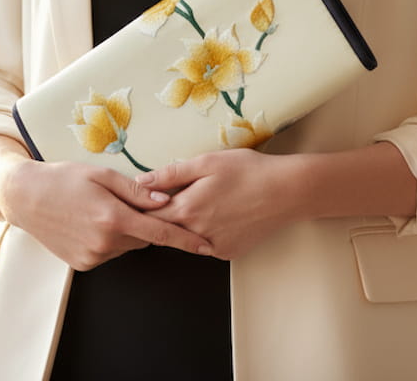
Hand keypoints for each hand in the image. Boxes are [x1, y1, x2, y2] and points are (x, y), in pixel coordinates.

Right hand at [0, 159, 213, 270]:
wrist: (26, 197)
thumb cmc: (62, 178)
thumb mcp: (100, 174)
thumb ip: (135, 190)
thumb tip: (165, 200)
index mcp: (113, 218)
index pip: (160, 233)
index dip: (186, 240)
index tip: (206, 246)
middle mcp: (105, 242)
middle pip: (143, 238)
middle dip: (142, 222)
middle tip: (124, 201)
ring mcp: (93, 256)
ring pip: (126, 246)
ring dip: (124, 231)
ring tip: (100, 208)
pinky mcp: (83, 264)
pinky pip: (108, 252)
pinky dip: (108, 239)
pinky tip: (89, 222)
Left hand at [139, 149, 297, 259]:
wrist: (287, 191)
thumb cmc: (246, 170)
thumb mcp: (205, 162)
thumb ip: (170, 174)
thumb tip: (140, 181)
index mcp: (187, 209)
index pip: (149, 214)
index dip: (138, 207)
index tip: (130, 200)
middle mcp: (197, 233)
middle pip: (164, 229)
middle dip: (154, 218)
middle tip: (150, 204)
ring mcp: (214, 247)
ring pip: (184, 239)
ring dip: (178, 226)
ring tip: (184, 205)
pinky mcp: (229, 253)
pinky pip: (204, 245)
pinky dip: (200, 234)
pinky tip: (210, 216)